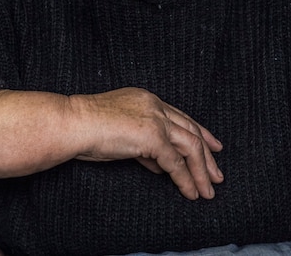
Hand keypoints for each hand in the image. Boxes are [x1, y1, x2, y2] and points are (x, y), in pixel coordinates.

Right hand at [69, 87, 222, 199]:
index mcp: (147, 99)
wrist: (72, 123)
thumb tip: (161, 162)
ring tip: (208, 191)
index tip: (213, 146)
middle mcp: (155, 105)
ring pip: (190, 145)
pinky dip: (186, 179)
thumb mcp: (121, 133)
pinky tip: (191, 192)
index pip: (181, 117)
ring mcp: (155, 119)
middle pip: (191, 129)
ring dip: (202, 171)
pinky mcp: (152, 136)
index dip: (200, 132)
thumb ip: (143, 144)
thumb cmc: (86, 127)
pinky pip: (176, 162)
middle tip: (218, 175)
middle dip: (208, 154)